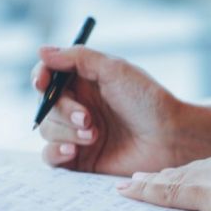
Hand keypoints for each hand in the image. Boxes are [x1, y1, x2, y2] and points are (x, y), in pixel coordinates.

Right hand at [32, 46, 208, 174]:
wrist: (170, 138)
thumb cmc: (148, 101)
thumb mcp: (114, 69)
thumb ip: (77, 58)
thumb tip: (41, 50)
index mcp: (86, 82)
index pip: (48, 76)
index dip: (40, 77)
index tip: (42, 82)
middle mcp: (80, 106)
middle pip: (45, 105)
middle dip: (61, 110)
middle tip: (88, 118)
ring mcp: (79, 133)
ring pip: (47, 130)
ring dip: (65, 132)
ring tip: (93, 135)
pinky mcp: (82, 159)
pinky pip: (51, 157)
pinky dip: (55, 153)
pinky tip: (73, 152)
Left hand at [116, 145, 210, 210]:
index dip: (206, 170)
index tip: (193, 173)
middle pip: (200, 166)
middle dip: (175, 172)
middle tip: (150, 176)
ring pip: (181, 175)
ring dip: (155, 180)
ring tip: (133, 184)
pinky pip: (173, 191)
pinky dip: (149, 191)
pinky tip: (131, 192)